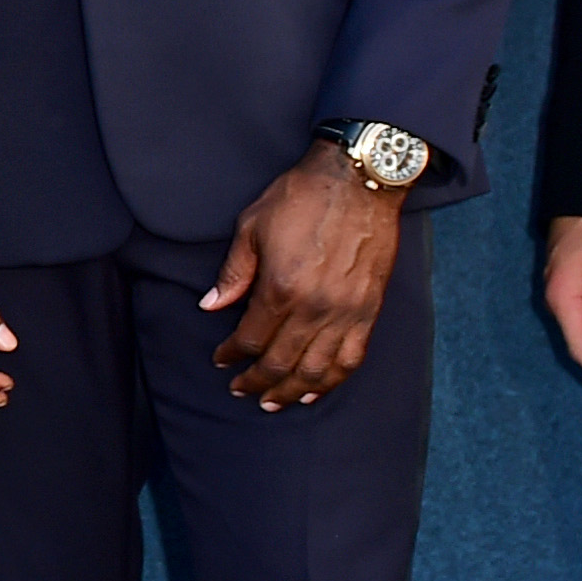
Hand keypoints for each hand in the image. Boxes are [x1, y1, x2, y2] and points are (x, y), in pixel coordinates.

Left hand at [202, 150, 404, 408]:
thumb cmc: (302, 197)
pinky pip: (351, 358)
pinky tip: (315, 391)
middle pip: (280, 362)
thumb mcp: (252, 226)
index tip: (221, 359)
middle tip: (241, 390)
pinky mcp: (370, 310)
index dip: (232, 355)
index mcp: (280, 288)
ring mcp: (346, 312)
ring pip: (315, 369)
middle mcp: (314, 308)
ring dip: (291, 390)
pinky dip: (332, 380)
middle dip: (256, 382)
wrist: (360, 179)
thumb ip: (233, 272)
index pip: (250, 339)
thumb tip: (211, 306)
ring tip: (272, 401)